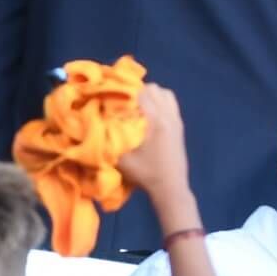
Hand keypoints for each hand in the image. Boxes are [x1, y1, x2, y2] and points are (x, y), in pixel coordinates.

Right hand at [117, 84, 194, 218]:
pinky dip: (160, 101)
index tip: (111, 97)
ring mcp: (176, 119)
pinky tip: (149, 113)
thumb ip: (109, 140)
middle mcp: (168, 115)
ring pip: (163, 93)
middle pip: (152, 89)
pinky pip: (171, 102)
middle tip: (123, 102)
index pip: (140, 93)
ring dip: (149, 95)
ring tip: (136, 106)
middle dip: (136, 92)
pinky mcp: (180, 124)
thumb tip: (96, 123)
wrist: (171, 187)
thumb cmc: (145, 174)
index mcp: (155, 121)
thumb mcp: (121, 159)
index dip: (123, 92)